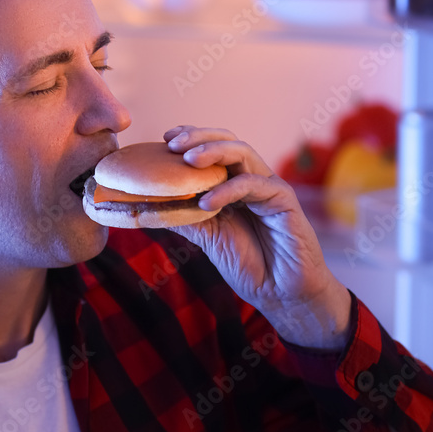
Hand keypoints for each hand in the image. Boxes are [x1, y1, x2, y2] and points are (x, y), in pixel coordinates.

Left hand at [162, 126, 351, 349]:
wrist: (284, 293)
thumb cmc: (252, 266)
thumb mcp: (209, 239)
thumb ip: (184, 218)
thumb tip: (148, 206)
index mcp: (235, 185)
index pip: (214, 150)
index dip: (191, 138)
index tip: (165, 140)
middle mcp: (252, 180)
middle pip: (228, 142)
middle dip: (199, 137)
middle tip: (173, 143)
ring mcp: (269, 187)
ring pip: (243, 152)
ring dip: (213, 152)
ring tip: (188, 160)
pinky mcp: (284, 199)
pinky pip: (253, 184)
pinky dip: (227, 190)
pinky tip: (206, 204)